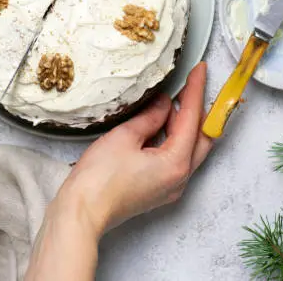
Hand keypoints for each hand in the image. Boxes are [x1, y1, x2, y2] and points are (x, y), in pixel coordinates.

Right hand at [57, 63, 212, 235]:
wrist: (82, 212)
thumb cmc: (99, 179)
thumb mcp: (125, 136)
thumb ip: (150, 116)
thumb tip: (164, 103)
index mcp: (176, 163)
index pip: (192, 119)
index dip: (196, 90)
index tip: (200, 70)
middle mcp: (180, 178)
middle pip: (201, 136)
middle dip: (197, 108)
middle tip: (191, 83)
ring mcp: (170, 187)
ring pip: (189, 148)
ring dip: (184, 122)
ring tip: (173, 98)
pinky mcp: (159, 189)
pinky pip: (176, 158)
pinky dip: (173, 137)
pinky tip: (161, 122)